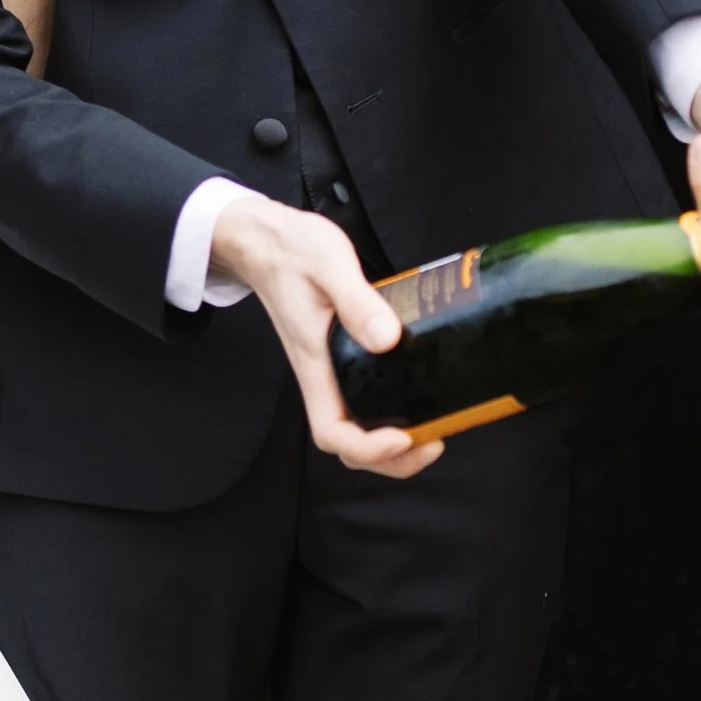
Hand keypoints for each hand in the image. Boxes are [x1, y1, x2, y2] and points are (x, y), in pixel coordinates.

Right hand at [207, 199, 442, 477]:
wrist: (266, 240)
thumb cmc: (291, 251)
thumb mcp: (330, 265)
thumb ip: (358, 302)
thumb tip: (388, 340)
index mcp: (314, 362)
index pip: (332, 432)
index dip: (368, 447)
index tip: (404, 436)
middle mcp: (321, 376)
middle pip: (347, 445)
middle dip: (392, 459)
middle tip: (435, 442)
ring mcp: (330, 370)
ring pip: (356, 427)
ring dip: (394, 444)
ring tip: (433, 431)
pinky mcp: (340, 358)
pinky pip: (364, 400)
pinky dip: (391, 413)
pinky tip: (419, 398)